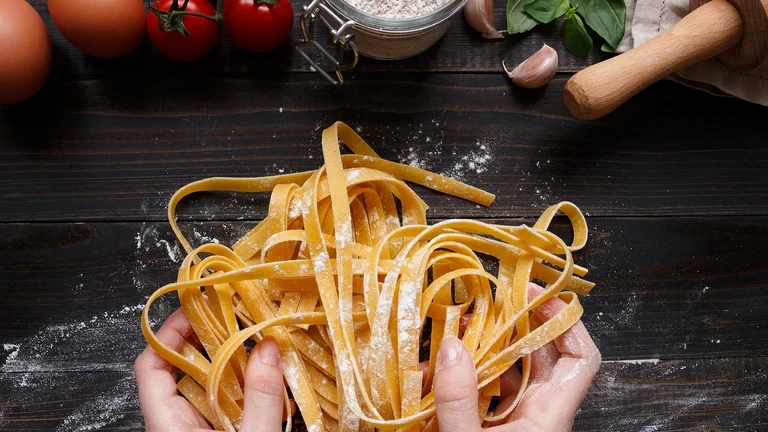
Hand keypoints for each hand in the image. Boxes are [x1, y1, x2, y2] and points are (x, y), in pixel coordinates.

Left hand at [134, 308, 287, 431]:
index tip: (199, 307)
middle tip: (235, 318)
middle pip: (182, 370)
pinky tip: (277, 392)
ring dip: (237, 368)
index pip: (152, 364)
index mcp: (167, 423)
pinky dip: (250, 395)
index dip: (170, 330)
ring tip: (262, 348)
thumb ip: (261, 397)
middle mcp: (175, 425)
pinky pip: (228, 409)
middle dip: (211, 341)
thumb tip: (268, 346)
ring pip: (210, 388)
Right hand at [433, 283, 600, 431]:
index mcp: (549, 415)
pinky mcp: (494, 428)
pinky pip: (483, 392)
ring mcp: (518, 420)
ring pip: (505, 371)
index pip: (580, 357)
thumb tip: (450, 347)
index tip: (533, 294)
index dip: (564, 319)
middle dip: (507, 326)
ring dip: (476, 352)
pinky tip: (430, 376)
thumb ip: (458, 399)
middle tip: (480, 305)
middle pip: (536, 354)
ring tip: (447, 337)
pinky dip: (460, 379)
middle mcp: (539, 413)